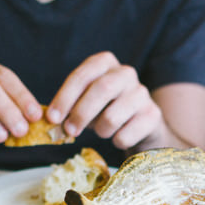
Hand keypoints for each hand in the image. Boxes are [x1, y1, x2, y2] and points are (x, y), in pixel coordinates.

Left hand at [47, 51, 165, 151]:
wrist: (142, 126)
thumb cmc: (106, 110)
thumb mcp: (85, 102)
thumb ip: (69, 107)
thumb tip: (51, 119)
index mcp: (105, 63)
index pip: (83, 75)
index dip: (65, 97)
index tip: (52, 118)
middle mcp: (126, 73)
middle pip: (101, 89)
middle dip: (81, 113)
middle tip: (69, 131)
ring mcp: (142, 94)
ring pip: (112, 117)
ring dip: (100, 130)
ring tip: (102, 131)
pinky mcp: (152, 116)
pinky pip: (125, 136)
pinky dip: (116, 141)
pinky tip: (119, 137)